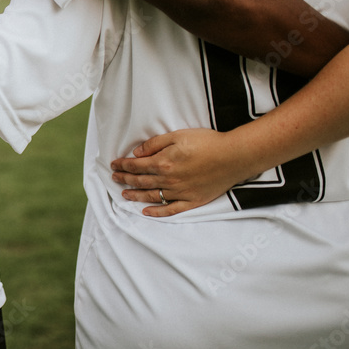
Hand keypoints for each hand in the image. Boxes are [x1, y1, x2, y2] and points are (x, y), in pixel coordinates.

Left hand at [110, 129, 250, 216]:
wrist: (234, 156)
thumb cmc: (207, 142)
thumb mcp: (177, 135)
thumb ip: (155, 144)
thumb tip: (137, 153)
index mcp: (164, 163)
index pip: (136, 166)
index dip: (123, 165)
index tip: (114, 165)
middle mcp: (169, 180)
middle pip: (140, 181)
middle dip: (125, 180)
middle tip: (114, 179)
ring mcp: (180, 192)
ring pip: (151, 196)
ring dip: (135, 195)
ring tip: (124, 194)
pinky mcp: (193, 201)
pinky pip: (171, 210)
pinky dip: (157, 212)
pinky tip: (146, 211)